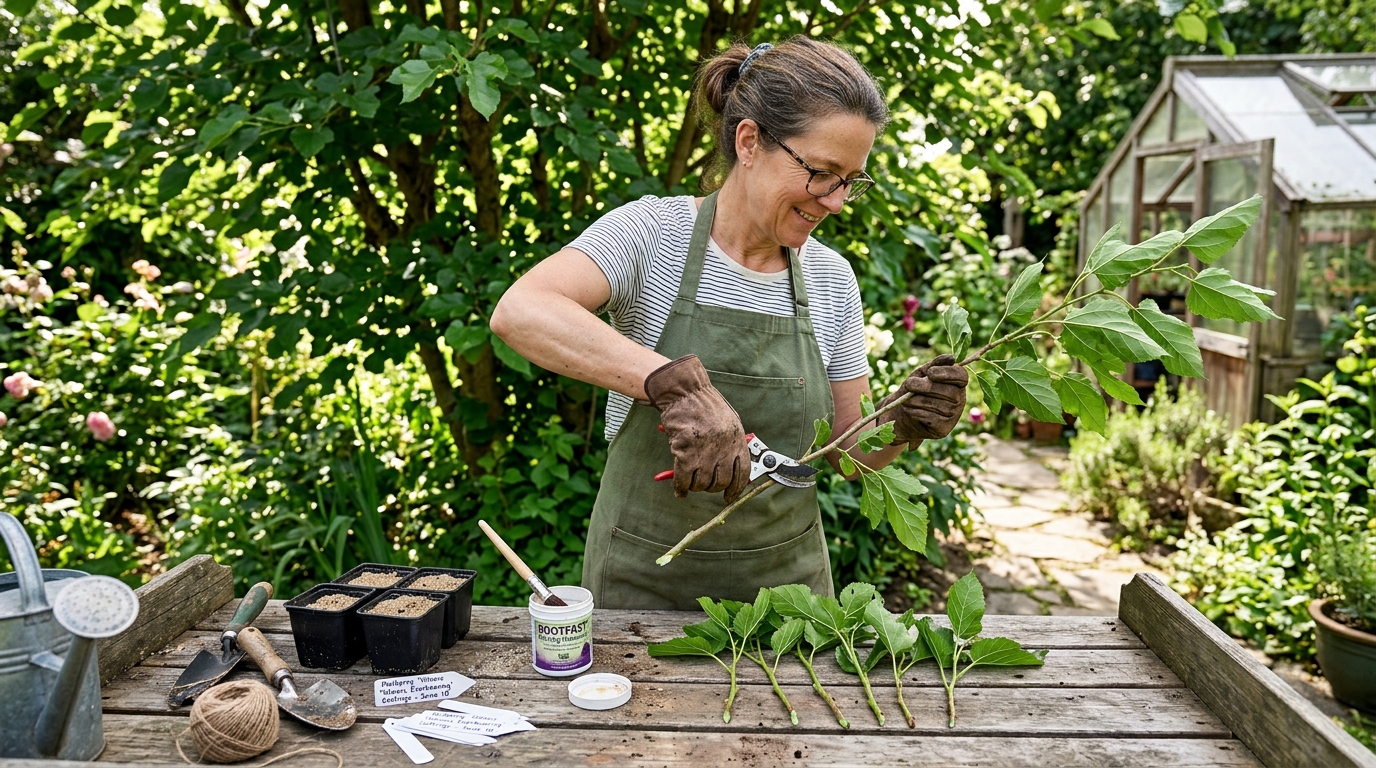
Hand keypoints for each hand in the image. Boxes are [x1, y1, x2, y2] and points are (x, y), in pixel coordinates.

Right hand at [645, 355, 750, 502]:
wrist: (685, 392)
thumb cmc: (704, 404)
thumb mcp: (728, 422)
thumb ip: (730, 445)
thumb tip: (730, 469)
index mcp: (737, 440)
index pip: (742, 473)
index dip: (736, 489)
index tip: (729, 496)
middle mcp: (723, 448)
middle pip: (721, 482)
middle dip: (712, 487)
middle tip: (705, 485)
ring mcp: (705, 452)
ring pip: (702, 484)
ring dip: (695, 487)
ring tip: (691, 482)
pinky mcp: (685, 453)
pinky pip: (683, 480)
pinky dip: (680, 488)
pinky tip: (680, 491)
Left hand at [876, 354, 968, 447]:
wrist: (902, 414)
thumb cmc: (915, 390)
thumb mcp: (922, 374)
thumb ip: (935, 365)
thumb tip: (951, 358)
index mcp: (957, 384)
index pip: (962, 376)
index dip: (947, 373)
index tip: (929, 372)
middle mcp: (960, 400)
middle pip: (950, 392)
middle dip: (926, 387)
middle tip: (909, 384)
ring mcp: (954, 416)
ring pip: (939, 405)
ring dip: (918, 400)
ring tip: (906, 398)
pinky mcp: (944, 429)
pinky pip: (932, 418)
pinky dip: (917, 412)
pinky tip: (909, 409)